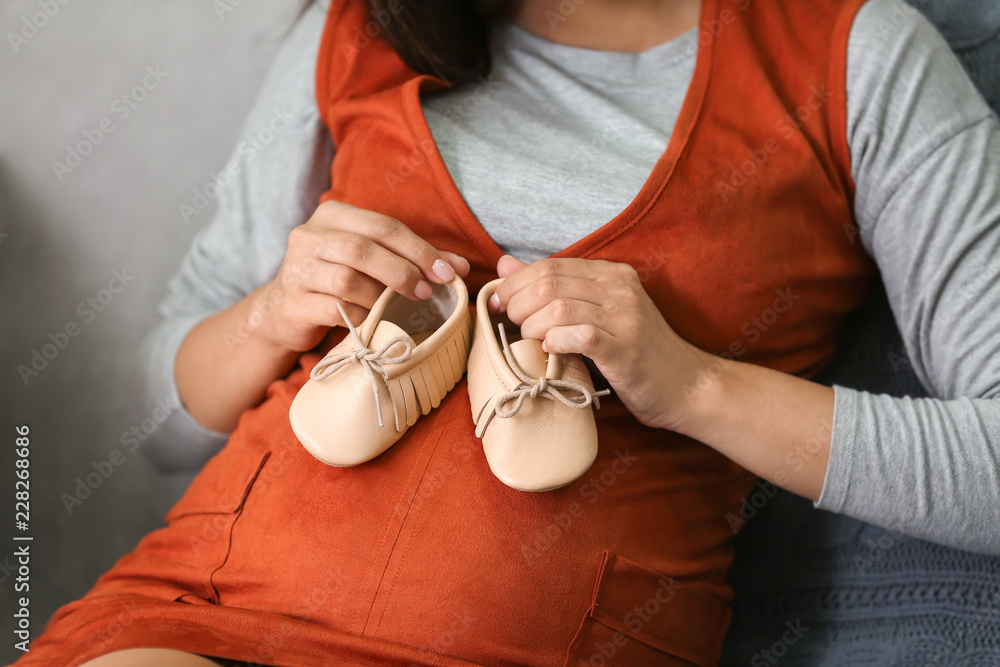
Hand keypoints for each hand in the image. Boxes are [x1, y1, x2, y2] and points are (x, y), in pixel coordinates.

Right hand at [262, 200, 469, 352]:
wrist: (285, 310)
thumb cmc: (338, 280)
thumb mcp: (372, 261)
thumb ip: (412, 258)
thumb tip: (459, 268)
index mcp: (333, 215)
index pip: (383, 225)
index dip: (419, 249)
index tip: (448, 273)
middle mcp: (310, 235)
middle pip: (364, 249)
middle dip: (403, 271)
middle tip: (427, 292)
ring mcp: (297, 269)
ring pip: (348, 280)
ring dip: (382, 296)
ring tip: (400, 307)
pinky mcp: (294, 302)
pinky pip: (335, 309)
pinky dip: (361, 316)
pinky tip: (373, 320)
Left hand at [490, 255, 710, 430]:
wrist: (687, 386)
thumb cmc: (637, 352)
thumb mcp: (596, 313)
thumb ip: (553, 288)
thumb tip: (505, 266)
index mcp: (612, 274)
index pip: (550, 266)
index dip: (514, 283)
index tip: (495, 302)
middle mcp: (619, 289)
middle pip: (549, 283)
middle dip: (517, 304)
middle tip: (508, 323)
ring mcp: (625, 318)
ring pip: (558, 308)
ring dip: (531, 325)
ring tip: (530, 339)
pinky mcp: (625, 349)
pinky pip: (579, 336)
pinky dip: (556, 342)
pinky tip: (551, 351)